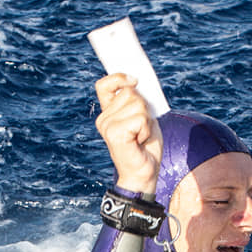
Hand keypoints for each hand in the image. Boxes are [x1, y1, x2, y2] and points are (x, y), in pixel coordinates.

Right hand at [94, 73, 162, 194]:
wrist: (144, 174)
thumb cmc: (145, 148)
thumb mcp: (144, 119)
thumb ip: (139, 102)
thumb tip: (139, 83)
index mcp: (109, 113)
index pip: (104, 85)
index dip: (118, 77)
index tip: (134, 80)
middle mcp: (104, 118)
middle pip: (131, 93)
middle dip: (145, 109)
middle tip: (142, 129)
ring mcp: (107, 125)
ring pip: (138, 104)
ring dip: (147, 121)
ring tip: (141, 136)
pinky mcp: (114, 133)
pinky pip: (140, 118)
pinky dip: (146, 129)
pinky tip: (140, 141)